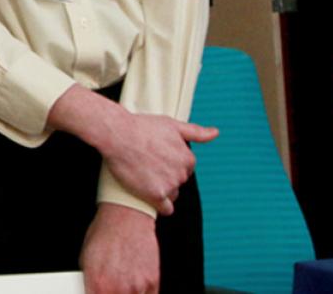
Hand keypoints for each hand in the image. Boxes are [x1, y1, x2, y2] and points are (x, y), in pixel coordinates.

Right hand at [49, 86, 216, 214]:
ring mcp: (170, 185)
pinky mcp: (155, 195)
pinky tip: (149, 197)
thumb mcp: (171, 124)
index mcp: (188, 158)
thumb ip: (196, 132)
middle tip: (148, 167)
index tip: (157, 160)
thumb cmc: (141, 127)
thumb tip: (215, 133)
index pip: (185, 169)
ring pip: (171, 195)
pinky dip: (159, 206)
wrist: (118, 134)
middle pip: (178, 182)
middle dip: (166, 177)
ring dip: (161, 190)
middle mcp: (182, 173)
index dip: (170, 165)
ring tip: (144, 178)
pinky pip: (165, 209)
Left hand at [80, 203, 159, 293]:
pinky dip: (141, 292)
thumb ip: (89, 280)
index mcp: (97, 283)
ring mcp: (137, 287)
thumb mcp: (85, 258)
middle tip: (111, 287)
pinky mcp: (153, 282)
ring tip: (123, 283)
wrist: (127, 216)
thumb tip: (91, 290)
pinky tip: (135, 283)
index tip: (97, 291)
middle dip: (111, 293)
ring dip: (127, 293)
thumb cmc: (105, 233)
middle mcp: (118, 288)